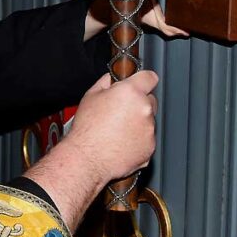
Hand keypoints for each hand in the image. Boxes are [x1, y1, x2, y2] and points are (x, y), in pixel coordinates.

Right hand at [24, 71, 158, 229]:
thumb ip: (107, 82)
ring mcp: (149, 129)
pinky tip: (121, 142)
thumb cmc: (87, 129)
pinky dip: (137, 140)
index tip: (141, 84)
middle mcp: (144, 109)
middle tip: (120, 113)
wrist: (88, 158)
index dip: (144, 80)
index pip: (150, 77)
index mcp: (131, 92)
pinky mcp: (150, 147)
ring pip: (148, 121)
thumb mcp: (91, 96)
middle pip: (149, 100)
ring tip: (117, 131)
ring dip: (137, 123)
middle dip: (138, 104)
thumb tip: (114, 78)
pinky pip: (146, 139)